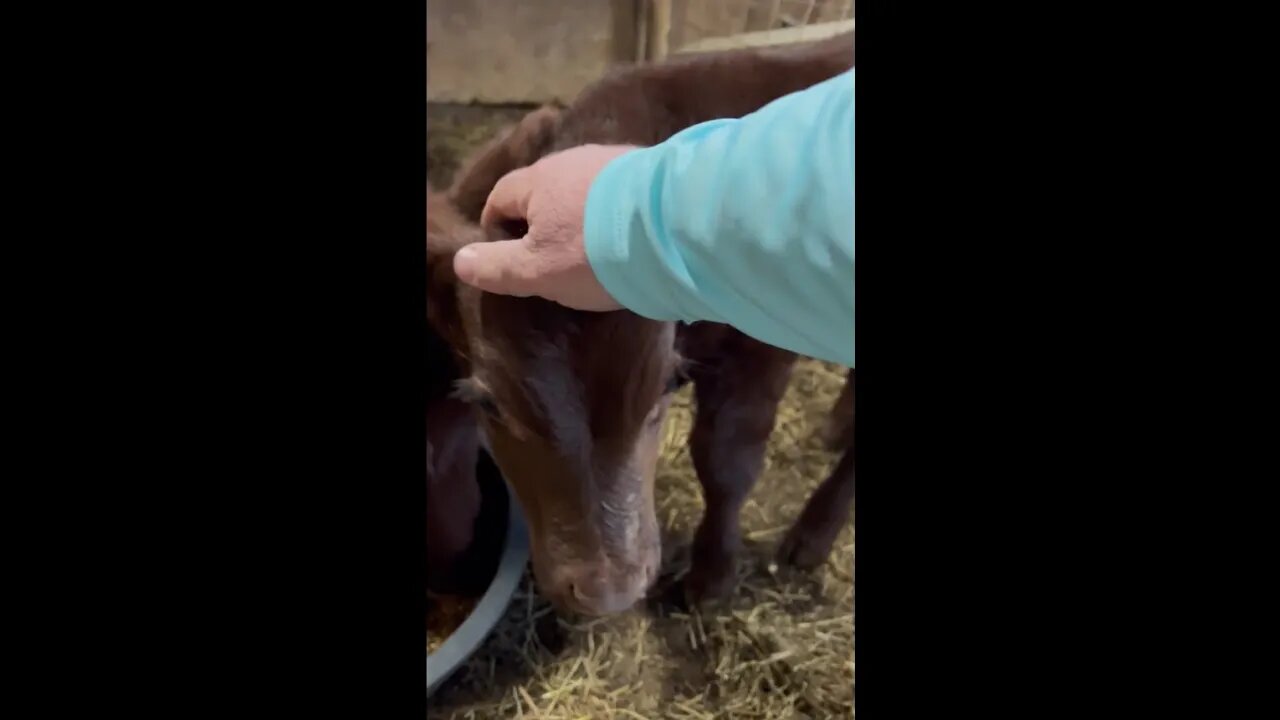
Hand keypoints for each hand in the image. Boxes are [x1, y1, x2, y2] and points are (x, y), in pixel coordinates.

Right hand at [452, 144, 638, 311]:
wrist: (674, 227)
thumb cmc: (595, 252)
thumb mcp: (537, 271)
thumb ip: (497, 266)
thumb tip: (461, 260)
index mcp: (537, 181)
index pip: (500, 197)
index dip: (496, 227)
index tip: (509, 258)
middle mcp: (571, 160)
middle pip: (543, 189)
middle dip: (541, 221)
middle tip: (553, 258)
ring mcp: (613, 160)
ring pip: (583, 188)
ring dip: (581, 214)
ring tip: (595, 248)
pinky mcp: (649, 168)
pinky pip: (618, 190)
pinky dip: (614, 210)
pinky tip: (629, 234)